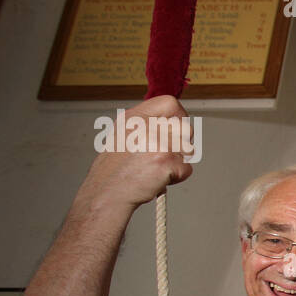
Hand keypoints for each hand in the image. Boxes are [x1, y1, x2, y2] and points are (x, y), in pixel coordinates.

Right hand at [80, 96, 195, 210]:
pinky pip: (187, 168)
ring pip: (188, 150)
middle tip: (164, 155)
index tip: (176, 129)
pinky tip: (157, 179)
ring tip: (156, 168)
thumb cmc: (115, 170)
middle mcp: (146, 126)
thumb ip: (147, 125)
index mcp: (135, 117)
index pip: (171, 103)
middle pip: (186, 128)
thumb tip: (174, 121)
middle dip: (181, 144)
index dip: (179, 117)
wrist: (107, 193)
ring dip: (177, 162)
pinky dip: (177, 177)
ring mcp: (157, 142)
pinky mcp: (165, 161)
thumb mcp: (124, 135)